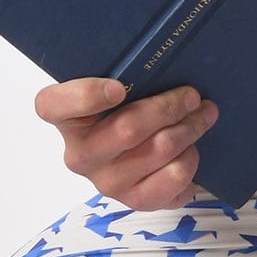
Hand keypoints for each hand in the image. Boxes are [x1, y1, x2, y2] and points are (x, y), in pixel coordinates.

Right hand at [35, 76, 217, 209]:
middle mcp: (80, 155)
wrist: (145, 153)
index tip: (119, 87)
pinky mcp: (134, 201)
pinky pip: (172, 179)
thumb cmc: (129, 110)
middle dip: (168, 108)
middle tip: (192, 95)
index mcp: (67, 119)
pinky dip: (189, 160)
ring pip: (158, 150)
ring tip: (204, 114)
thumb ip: (126, 73)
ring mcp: (106, 182)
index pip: (52, 106)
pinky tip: (191, 148)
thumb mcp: (120, 86)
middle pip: (127, 129)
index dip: (84, 96)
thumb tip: (163, 56)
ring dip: (189, 129)